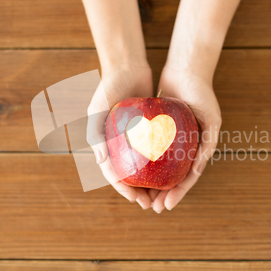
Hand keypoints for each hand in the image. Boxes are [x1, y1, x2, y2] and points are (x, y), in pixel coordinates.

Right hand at [87, 64, 154, 208]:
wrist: (127, 66)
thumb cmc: (109, 87)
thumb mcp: (97, 109)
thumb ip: (95, 134)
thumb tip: (102, 162)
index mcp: (105, 144)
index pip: (113, 174)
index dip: (124, 190)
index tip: (136, 200)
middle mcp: (120, 144)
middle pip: (131, 175)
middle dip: (140, 192)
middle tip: (153, 204)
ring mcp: (135, 139)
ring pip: (145, 167)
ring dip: (153, 182)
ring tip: (164, 194)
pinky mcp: (148, 130)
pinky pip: (156, 151)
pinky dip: (162, 162)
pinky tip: (174, 171)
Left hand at [149, 67, 221, 212]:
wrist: (186, 69)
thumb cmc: (202, 93)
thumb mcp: (211, 120)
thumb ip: (207, 146)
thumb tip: (196, 173)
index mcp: (197, 150)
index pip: (186, 178)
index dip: (177, 194)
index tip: (166, 206)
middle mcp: (183, 147)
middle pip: (171, 177)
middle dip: (162, 194)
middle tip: (150, 207)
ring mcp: (170, 140)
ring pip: (159, 167)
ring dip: (151, 183)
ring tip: (140, 196)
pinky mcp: (157, 130)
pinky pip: (149, 150)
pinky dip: (144, 163)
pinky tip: (134, 172)